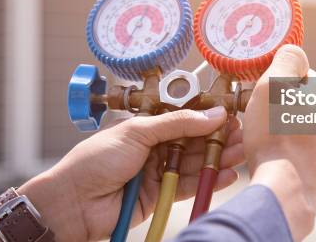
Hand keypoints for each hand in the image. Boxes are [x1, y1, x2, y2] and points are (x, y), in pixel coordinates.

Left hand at [0, 106, 243, 241]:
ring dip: (218, 158)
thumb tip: (212, 114)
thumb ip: (177, 124)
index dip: (208, 116)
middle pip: (193, 141)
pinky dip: (208, 180)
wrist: (74, 202)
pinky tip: (227, 173)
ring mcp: (159, 171)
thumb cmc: (95, 160)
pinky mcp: (161, 194)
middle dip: (218, 138)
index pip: (184, 118)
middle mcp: (155, 147)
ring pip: (195, 163)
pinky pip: (190, 185)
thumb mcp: (137, 132)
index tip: (230, 114)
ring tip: (241, 153)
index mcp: (147, 126)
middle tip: (242, 135)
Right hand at [243, 45, 315, 239]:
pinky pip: (301, 150)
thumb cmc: (277, 137)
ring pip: (299, 126)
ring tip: (265, 141)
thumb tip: (293, 52)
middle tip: (258, 119)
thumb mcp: (273, 84)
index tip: (260, 96)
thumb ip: (286, 59)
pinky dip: (288, 151)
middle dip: (279, 107)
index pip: (298, 74)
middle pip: (299, 101)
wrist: (286, 191)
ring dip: (283, 129)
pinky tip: (275, 157)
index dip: (274, 82)